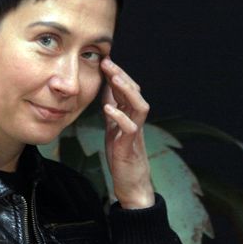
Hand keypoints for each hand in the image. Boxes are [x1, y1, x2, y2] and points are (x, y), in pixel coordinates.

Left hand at [100, 57, 154, 208]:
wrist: (131, 183)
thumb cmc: (123, 155)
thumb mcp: (114, 128)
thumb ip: (113, 110)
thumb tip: (106, 91)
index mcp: (130, 115)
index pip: (127, 89)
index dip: (117, 74)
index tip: (104, 60)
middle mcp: (136, 120)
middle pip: (134, 92)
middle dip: (121, 75)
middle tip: (107, 62)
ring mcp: (135, 133)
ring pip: (139, 106)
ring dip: (126, 91)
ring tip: (114, 78)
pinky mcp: (131, 146)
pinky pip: (130, 128)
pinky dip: (120, 117)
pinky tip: (108, 108)